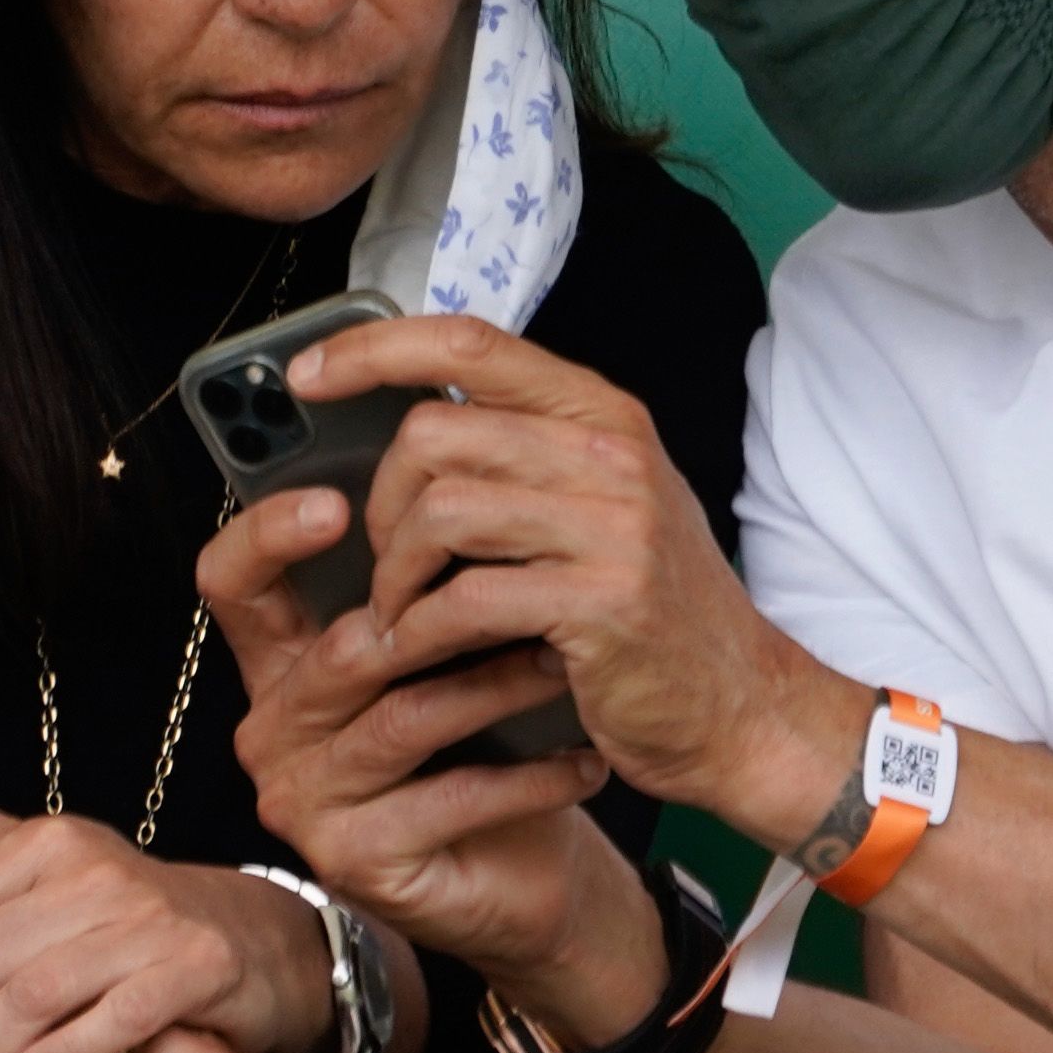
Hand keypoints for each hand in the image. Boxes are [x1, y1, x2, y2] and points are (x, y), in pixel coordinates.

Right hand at [202, 485, 618, 978]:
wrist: (520, 876)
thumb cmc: (487, 749)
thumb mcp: (450, 657)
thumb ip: (428, 588)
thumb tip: (464, 481)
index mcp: (284, 664)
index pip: (234, 582)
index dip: (269, 534)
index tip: (340, 502)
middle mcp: (275, 729)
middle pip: (343, 649)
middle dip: (448, 614)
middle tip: (534, 579)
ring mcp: (305, 800)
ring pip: (406, 716)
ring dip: (500, 687)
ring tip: (568, 660)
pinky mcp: (352, 858)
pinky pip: (449, 796)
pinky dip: (529, 776)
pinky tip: (584, 759)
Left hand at [273, 317, 855, 847]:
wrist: (743, 712)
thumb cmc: (656, 618)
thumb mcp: (604, 511)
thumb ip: (526, 459)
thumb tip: (407, 432)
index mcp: (603, 416)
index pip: (471, 340)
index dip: (374, 347)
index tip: (309, 375)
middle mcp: (612, 454)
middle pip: (436, 431)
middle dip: (383, 503)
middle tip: (389, 562)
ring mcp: (613, 525)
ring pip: (440, 509)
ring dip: (396, 572)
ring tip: (402, 613)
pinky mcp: (601, 601)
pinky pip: (463, 597)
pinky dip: (419, 630)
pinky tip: (421, 652)